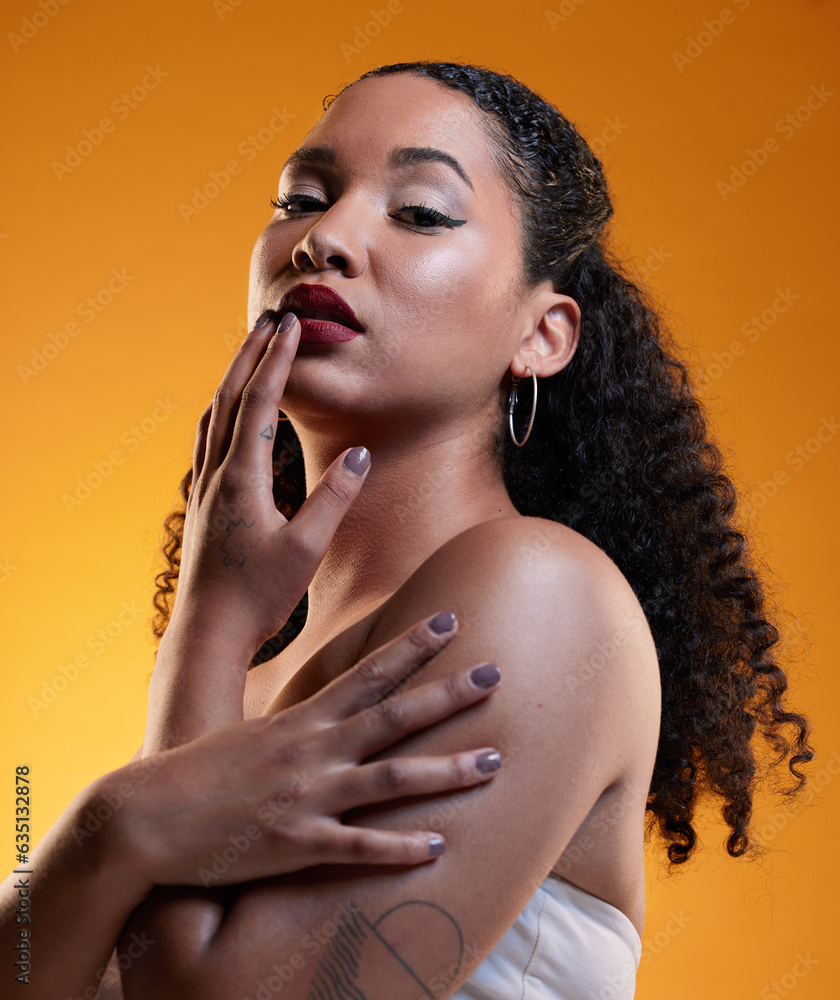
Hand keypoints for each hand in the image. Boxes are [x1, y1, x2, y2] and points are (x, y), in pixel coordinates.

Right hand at [109, 613, 501, 887]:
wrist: (147, 816)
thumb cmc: (201, 770)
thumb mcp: (255, 731)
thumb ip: (300, 724)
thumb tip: (332, 711)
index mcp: (302, 720)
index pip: (368, 673)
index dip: (413, 646)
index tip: (451, 620)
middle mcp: (312, 750)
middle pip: (393, 717)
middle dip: (448, 694)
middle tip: (497, 673)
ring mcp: (308, 797)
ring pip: (391, 780)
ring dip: (446, 771)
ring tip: (493, 760)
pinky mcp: (296, 845)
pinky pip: (359, 849)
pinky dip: (400, 849)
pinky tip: (439, 847)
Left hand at [173, 310, 366, 652]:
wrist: (207, 633)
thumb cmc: (258, 596)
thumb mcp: (305, 550)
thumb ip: (334, 501)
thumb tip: (360, 456)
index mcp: (242, 480)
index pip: (260, 405)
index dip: (276, 362)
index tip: (291, 326)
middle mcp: (216, 476)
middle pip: (229, 400)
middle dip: (250, 357)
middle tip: (269, 322)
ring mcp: (204, 490)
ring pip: (213, 418)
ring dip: (232, 381)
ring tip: (248, 356)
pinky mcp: (203, 506)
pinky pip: (208, 442)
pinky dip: (221, 412)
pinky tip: (227, 419)